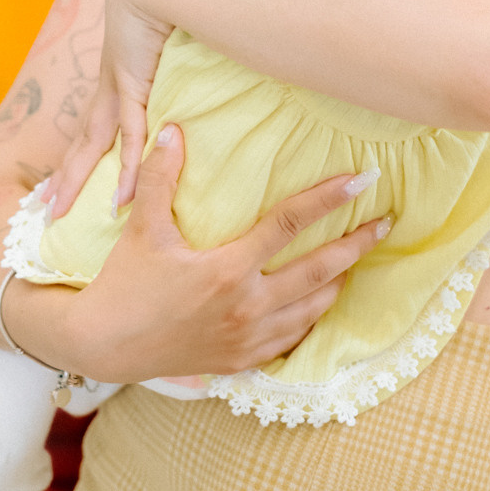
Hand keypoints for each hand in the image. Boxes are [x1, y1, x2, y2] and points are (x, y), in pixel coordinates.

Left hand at [40, 0, 172, 219]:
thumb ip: (188, 51)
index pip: (95, 121)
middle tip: (47, 210)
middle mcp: (111, 82)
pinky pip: (130, 135)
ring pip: (93, 143)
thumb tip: (207, 57)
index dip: (81, 151)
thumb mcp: (178, 30)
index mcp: (119, 71)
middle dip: (65, 174)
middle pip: (84, 139)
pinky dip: (127, 168)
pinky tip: (121, 198)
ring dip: (77, 179)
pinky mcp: (132, 82)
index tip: (65, 178)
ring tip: (60, 213)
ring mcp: (118, 83)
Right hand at [67, 126, 390, 382]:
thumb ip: (162, 176)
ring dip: (338, 283)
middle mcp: (247, 306)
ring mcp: (247, 338)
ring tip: (355, 260)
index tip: (361, 181)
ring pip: (312, 310)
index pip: (288, 224)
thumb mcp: (143, 226)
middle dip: (356, 245)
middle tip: (386, 224)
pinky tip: (318, 303)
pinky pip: (291, 340)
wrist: (103, 345)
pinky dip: (311, 319)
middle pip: (318, 271)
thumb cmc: (125, 283)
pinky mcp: (241, 361)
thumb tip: (175, 129)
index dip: (327, 199)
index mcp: (227, 268)